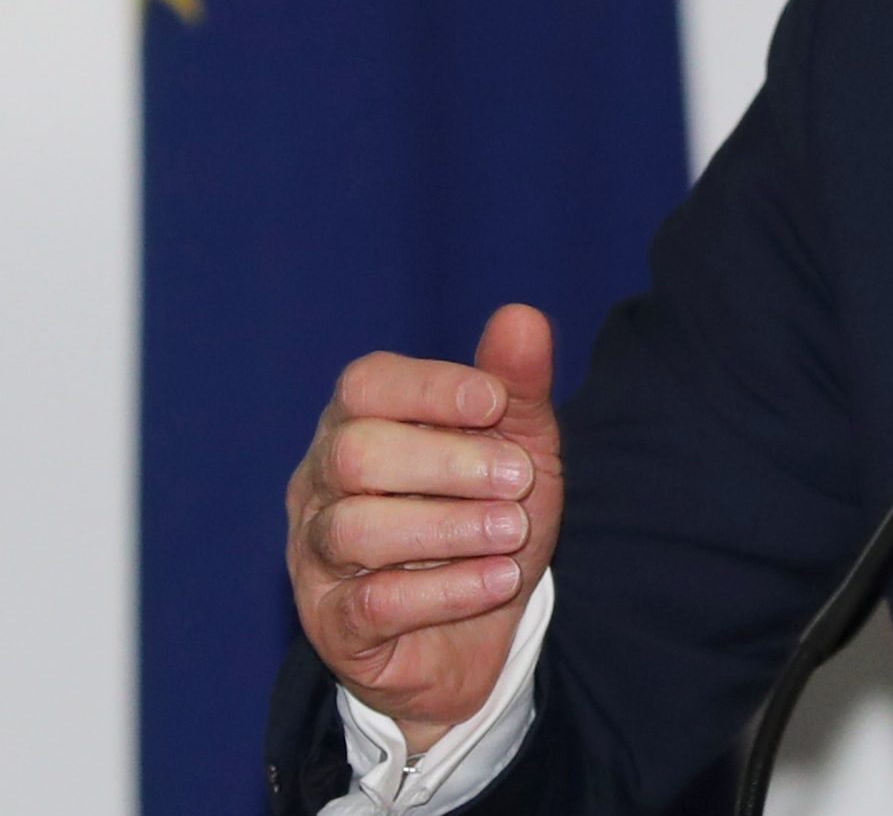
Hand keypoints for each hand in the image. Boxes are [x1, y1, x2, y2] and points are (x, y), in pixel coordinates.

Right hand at [285, 305, 563, 752]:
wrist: (485, 630)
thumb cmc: (488, 516)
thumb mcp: (516, 447)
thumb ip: (516, 385)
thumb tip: (522, 316)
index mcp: (358, 425)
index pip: (366, 385)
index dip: (432, 388)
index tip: (496, 404)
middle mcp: (322, 485)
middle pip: (356, 454)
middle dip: (448, 462)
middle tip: (517, 480)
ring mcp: (318, 557)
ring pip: (355, 529)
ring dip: (450, 527)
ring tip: (512, 532)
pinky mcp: (335, 626)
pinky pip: (373, 603)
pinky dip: (448, 589)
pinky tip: (499, 579)